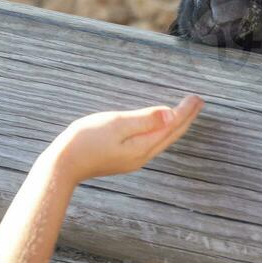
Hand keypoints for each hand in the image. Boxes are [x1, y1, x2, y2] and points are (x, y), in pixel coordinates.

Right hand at [48, 95, 203, 184]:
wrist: (63, 165)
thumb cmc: (86, 141)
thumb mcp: (116, 124)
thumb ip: (144, 119)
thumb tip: (170, 114)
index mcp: (142, 147)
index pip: (171, 126)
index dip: (185, 111)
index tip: (197, 98)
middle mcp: (142, 156)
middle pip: (170, 135)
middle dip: (185, 118)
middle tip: (198, 102)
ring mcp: (133, 159)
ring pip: (162, 140)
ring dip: (175, 125)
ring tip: (185, 113)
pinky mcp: (124, 159)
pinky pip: (152, 143)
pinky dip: (162, 132)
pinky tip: (160, 127)